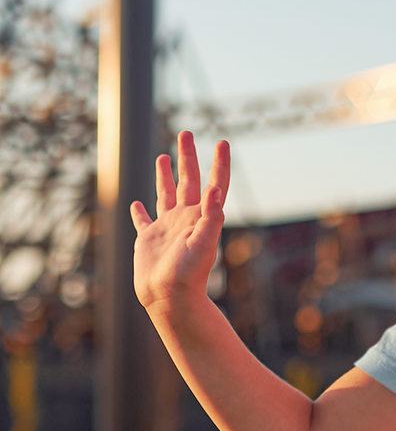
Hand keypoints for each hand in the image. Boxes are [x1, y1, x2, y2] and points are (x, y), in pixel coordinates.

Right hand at [130, 132, 229, 311]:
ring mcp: (167, 228)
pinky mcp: (149, 239)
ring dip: (165, 175)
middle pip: (188, 180)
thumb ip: (211, 216)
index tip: (223, 141)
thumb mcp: (204, 242)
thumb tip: (216, 189)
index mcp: (202, 216)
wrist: (170, 298)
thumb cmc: (189, 274)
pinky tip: (137, 204)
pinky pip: (144, 221)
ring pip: (166, 194)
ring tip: (164, 157)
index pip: (214, 183)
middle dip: (187, 156)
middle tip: (185, 132)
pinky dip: (140, 212)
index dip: (219, 163)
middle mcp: (185, 218)